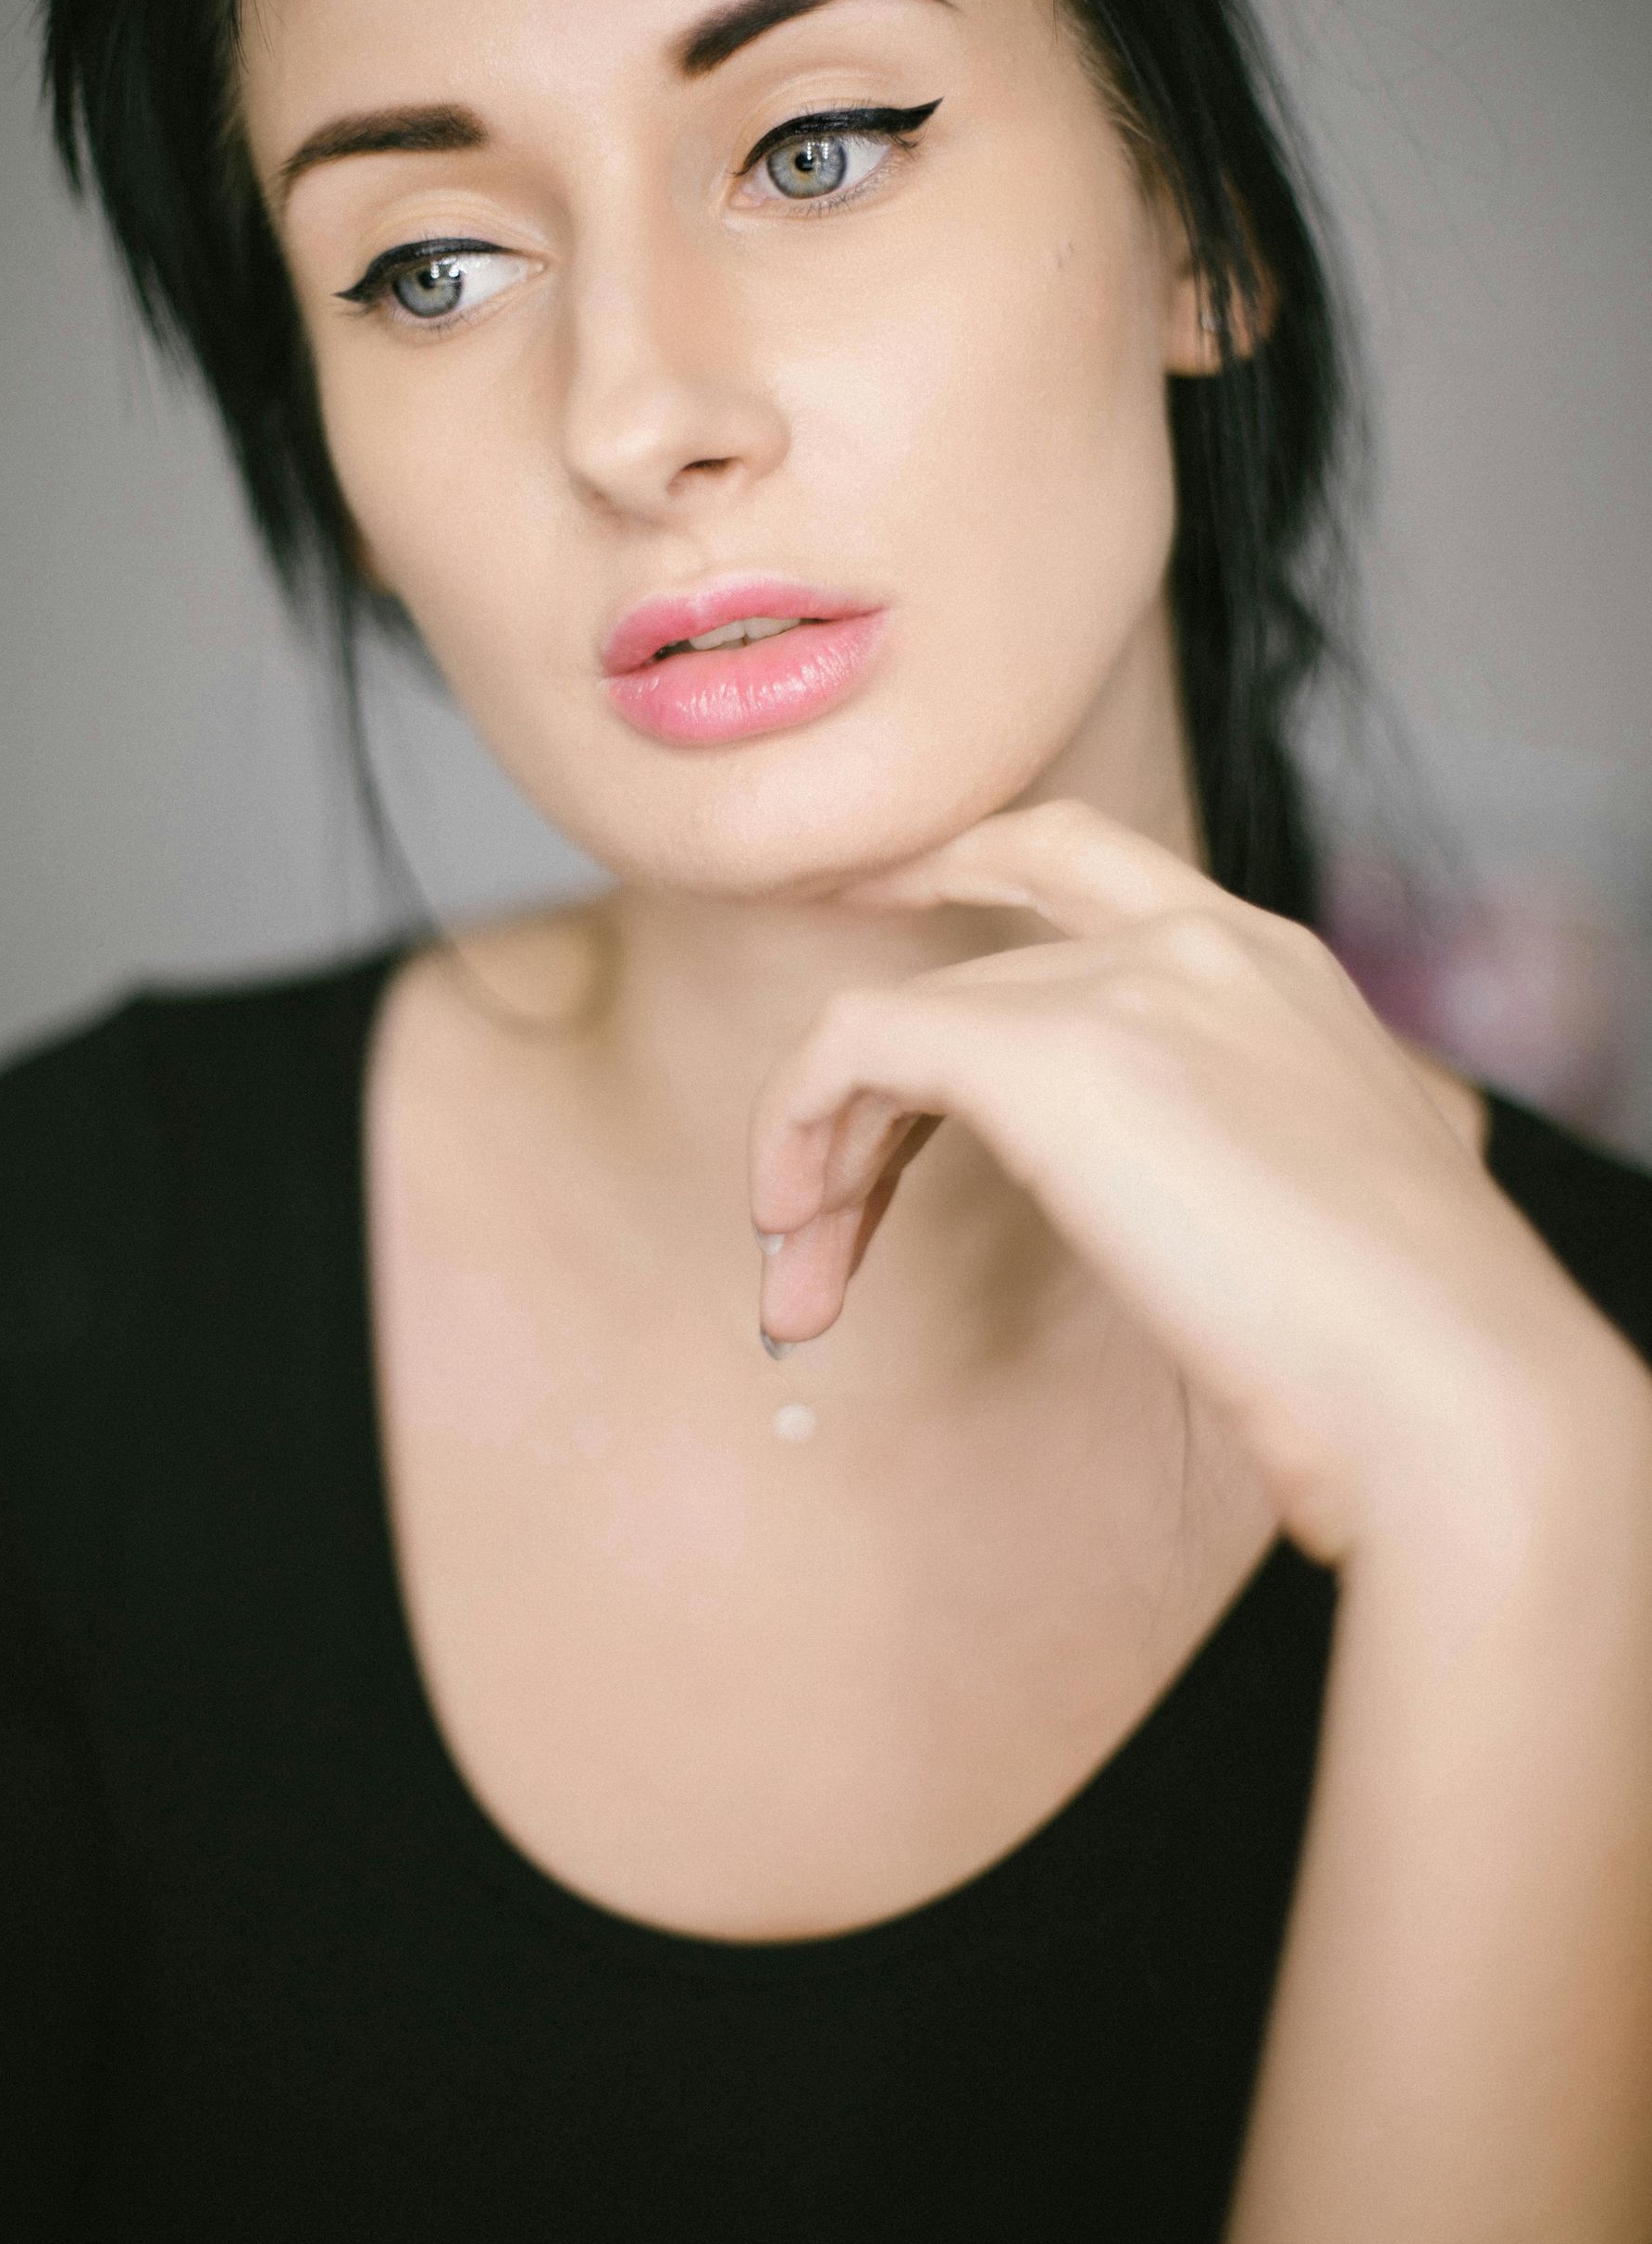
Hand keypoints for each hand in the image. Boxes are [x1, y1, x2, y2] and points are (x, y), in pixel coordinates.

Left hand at [748, 799, 1643, 1565]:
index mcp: (1274, 964)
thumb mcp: (1307, 1192)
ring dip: (828, 1152)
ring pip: (900, 1023)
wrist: (1448, 1384)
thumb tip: (1145, 1205)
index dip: (959, 866)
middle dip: (871, 1108)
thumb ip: (1220, 1146)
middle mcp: (1199, 943)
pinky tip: (796, 1226)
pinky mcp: (1048, 1050)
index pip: (1080, 859)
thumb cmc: (1400, 1346)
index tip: (869, 906)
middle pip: (968, 979)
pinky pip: (857, 1046)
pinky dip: (798, 1125)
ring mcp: (1126, 986)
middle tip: (814, 1231)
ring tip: (801, 1281)